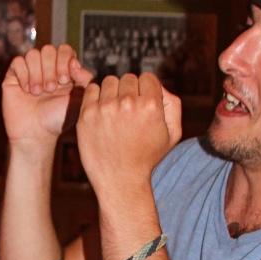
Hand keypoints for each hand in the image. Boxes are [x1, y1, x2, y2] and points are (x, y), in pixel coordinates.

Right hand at [1, 43, 93, 150]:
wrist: (37, 133)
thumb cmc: (58, 119)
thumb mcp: (79, 100)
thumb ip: (85, 79)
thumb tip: (75, 63)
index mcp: (63, 70)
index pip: (64, 50)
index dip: (64, 60)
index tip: (65, 80)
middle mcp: (46, 68)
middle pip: (48, 49)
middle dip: (50, 69)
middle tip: (50, 89)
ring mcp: (30, 71)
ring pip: (33, 54)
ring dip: (37, 74)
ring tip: (38, 93)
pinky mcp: (14, 76)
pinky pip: (18, 62)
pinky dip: (24, 75)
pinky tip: (27, 90)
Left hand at [75, 72, 181, 194]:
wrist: (121, 181)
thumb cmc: (147, 158)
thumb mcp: (172, 134)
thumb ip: (173, 105)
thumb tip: (159, 86)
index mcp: (151, 105)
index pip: (147, 77)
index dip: (146, 89)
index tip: (142, 104)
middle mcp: (128, 103)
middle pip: (128, 78)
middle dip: (129, 91)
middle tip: (128, 111)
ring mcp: (105, 108)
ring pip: (109, 82)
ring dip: (112, 93)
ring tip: (114, 112)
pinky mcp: (87, 114)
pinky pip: (91, 90)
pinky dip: (96, 97)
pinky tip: (102, 112)